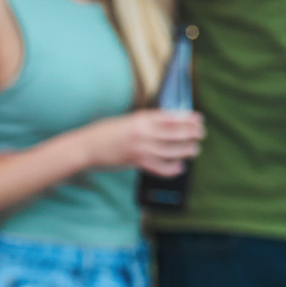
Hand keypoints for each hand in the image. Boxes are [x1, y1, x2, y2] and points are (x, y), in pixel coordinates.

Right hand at [82, 109, 204, 174]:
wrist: (85, 147)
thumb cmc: (103, 132)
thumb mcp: (126, 120)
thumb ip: (145, 121)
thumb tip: (166, 123)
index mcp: (140, 119)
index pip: (171, 118)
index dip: (187, 119)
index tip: (198, 119)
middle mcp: (142, 133)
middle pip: (174, 133)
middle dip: (191, 133)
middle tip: (200, 134)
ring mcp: (139, 149)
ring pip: (170, 150)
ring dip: (185, 150)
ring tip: (195, 150)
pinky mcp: (135, 162)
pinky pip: (159, 167)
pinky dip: (171, 168)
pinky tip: (180, 167)